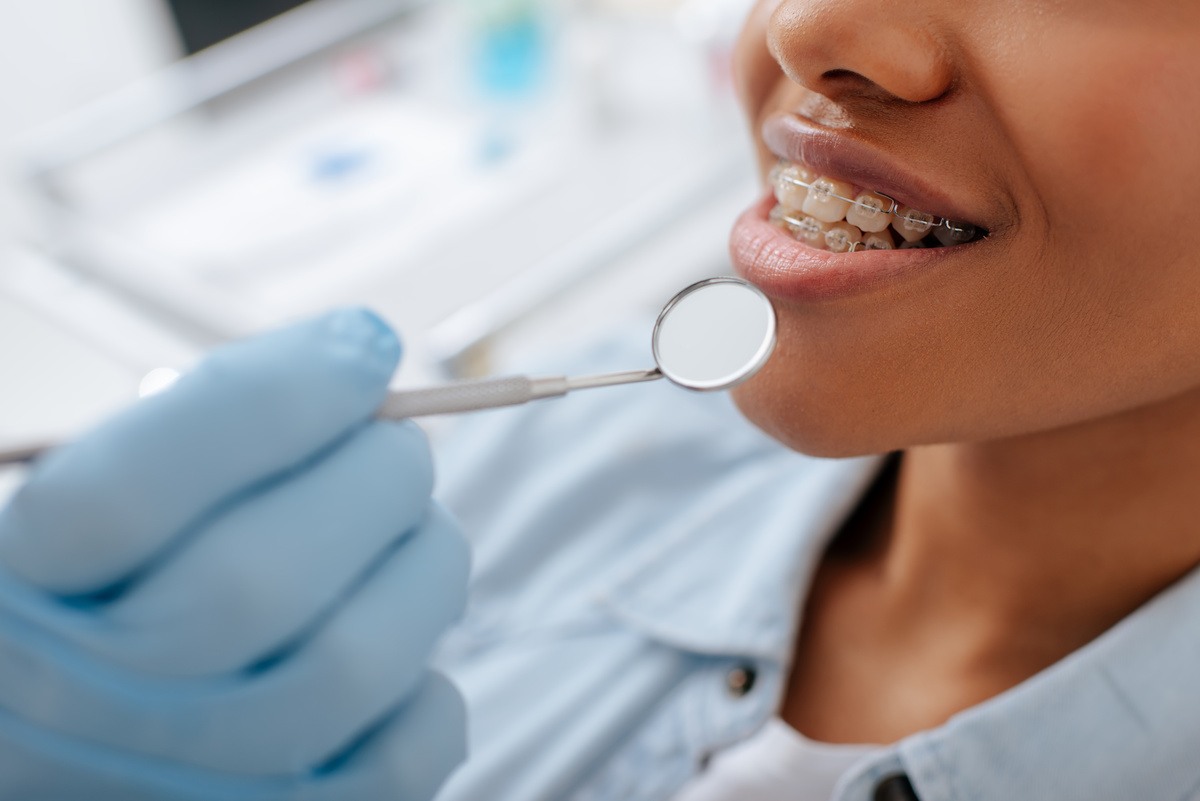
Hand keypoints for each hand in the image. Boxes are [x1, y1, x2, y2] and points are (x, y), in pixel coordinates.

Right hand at [0, 310, 468, 799]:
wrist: (85, 756)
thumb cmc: (121, 607)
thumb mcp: (103, 520)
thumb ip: (197, 440)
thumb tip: (357, 361)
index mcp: (19, 598)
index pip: (128, 491)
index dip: (276, 397)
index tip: (365, 341)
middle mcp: (81, 710)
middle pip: (260, 578)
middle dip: (374, 476)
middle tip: (398, 445)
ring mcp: (189, 786)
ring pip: (355, 660)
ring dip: (426, 563)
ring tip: (417, 532)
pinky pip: (408, 750)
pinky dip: (429, 683)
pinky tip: (398, 646)